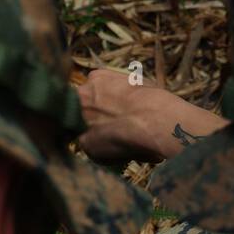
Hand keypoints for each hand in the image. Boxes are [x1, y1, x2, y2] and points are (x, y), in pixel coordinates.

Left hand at [77, 69, 228, 162]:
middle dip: (96, 120)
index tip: (113, 113)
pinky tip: (123, 151)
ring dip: (100, 137)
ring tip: (123, 141)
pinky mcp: (85, 143)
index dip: (103, 105)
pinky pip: (94, 151)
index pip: (92, 93)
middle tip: (115, 129)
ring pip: (86, 131)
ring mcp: (81, 119)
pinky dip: (106, 155)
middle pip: (84, 110)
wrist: (152, 119)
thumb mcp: (138, 84)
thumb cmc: (153, 102)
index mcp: (97, 78)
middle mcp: (82, 96)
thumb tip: (128, 100)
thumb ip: (122, 91)